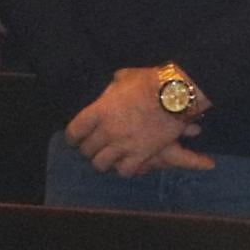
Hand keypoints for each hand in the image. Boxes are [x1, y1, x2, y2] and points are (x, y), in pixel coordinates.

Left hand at [67, 66, 212, 176]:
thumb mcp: (123, 79)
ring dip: (103, 161)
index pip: (74, 132)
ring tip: (109, 158)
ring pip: (101, 163)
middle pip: (87, 150)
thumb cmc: (150, 82)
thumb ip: (111, 91)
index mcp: (98, 112)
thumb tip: (109, 96)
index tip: (77, 138)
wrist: (176, 95)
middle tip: (96, 146)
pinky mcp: (141, 155)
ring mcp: (124, 144)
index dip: (73, 137)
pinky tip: (127, 163)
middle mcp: (107, 131)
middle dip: (90, 148)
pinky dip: (124, 168)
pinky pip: (124, 170)